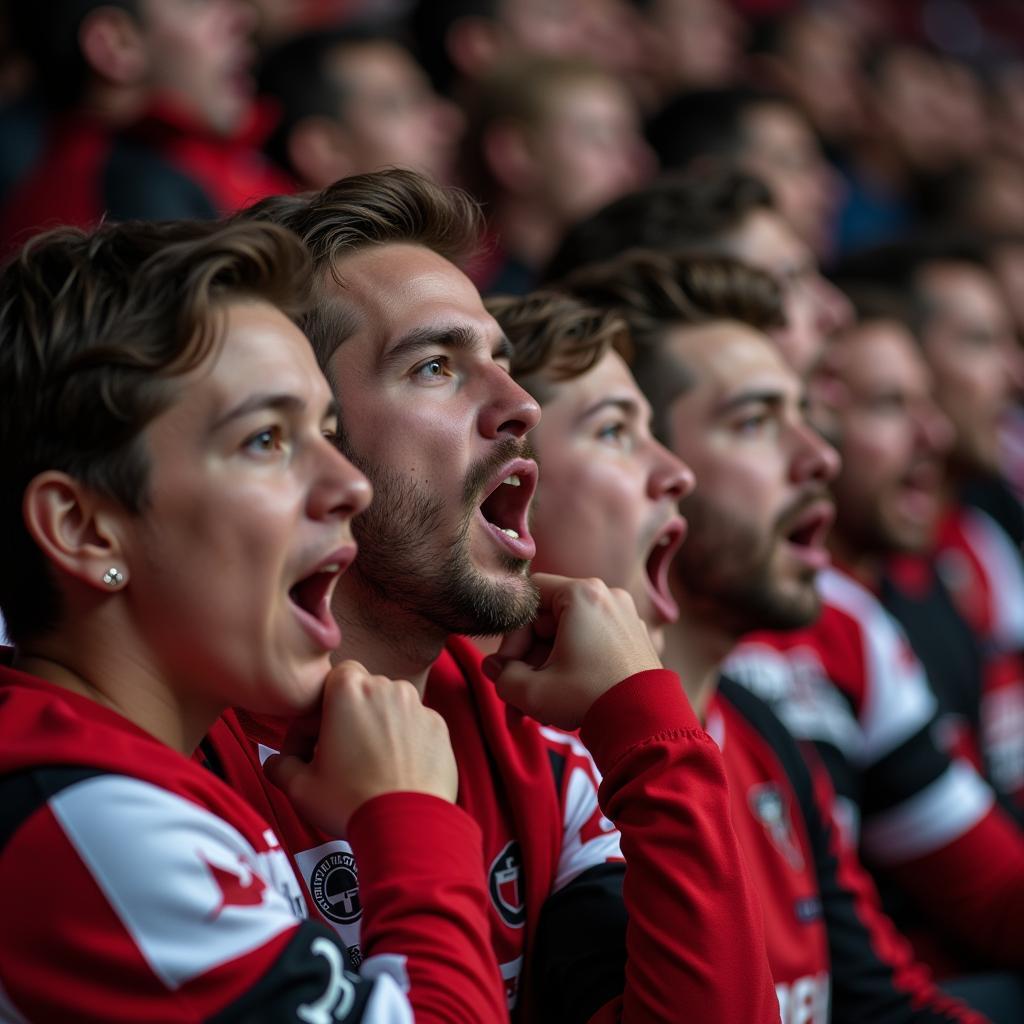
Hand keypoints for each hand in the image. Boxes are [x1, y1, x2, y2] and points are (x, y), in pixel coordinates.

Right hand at [264, 660, 456, 834]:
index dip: (316, 716)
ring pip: (390, 708)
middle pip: (362, 694)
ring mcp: (417, 706)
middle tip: (335, 757)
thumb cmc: (352, 802)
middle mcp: (387, 688)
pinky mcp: (439, 726)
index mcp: (349, 690)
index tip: (308, 747)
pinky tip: (394, 770)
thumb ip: (281, 766)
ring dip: (376, 727)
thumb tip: (275, 764)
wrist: (406, 825)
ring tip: (366, 765)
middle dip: (347, 719)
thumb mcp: (300, 787)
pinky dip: (404, 741)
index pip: (330, 683)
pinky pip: (415, 726)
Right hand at [482, 573, 660, 728]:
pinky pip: (591, 645)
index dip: (511, 632)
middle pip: (549, 621)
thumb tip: (494, 669)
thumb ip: (502, 676)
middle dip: (527, 661)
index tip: (508, 665)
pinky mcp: (633, 639)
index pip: (530, 595)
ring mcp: (624, 617)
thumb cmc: (589, 698)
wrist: (646, 724)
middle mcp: (607, 596)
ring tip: (535, 710)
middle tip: (514, 694)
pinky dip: (571, 668)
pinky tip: (560, 702)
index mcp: (583, 593)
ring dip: (546, 670)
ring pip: (568, 638)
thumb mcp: (532, 691)